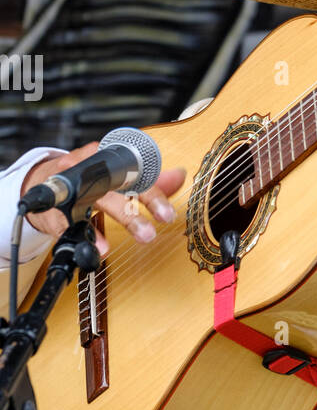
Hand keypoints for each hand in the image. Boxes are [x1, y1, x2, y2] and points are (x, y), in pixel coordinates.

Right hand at [21, 144, 185, 255]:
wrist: (43, 182)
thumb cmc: (88, 180)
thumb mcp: (118, 179)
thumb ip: (149, 180)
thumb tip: (180, 175)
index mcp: (110, 160)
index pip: (136, 176)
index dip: (154, 196)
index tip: (168, 215)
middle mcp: (91, 169)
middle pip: (116, 186)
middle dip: (135, 210)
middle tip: (149, 234)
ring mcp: (72, 186)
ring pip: (96, 200)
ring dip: (117, 219)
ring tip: (129, 240)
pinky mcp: (56, 206)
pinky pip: (71, 221)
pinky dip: (87, 235)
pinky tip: (100, 248)